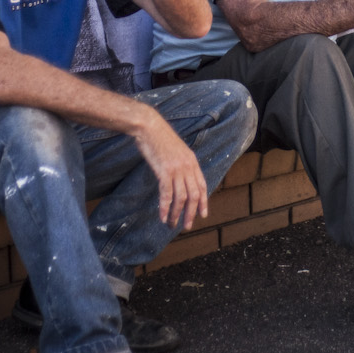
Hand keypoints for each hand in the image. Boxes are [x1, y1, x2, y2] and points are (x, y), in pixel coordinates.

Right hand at [132, 110, 209, 229]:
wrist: (150, 126)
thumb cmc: (160, 138)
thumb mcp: (176, 151)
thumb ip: (181, 164)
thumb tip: (180, 178)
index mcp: (192, 161)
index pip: (202, 186)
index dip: (203, 202)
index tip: (203, 215)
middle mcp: (188, 167)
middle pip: (194, 195)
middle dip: (191, 213)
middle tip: (187, 226)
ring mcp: (177, 169)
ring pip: (181, 198)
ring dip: (177, 214)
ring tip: (172, 225)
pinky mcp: (164, 171)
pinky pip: (167, 194)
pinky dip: (165, 207)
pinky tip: (162, 216)